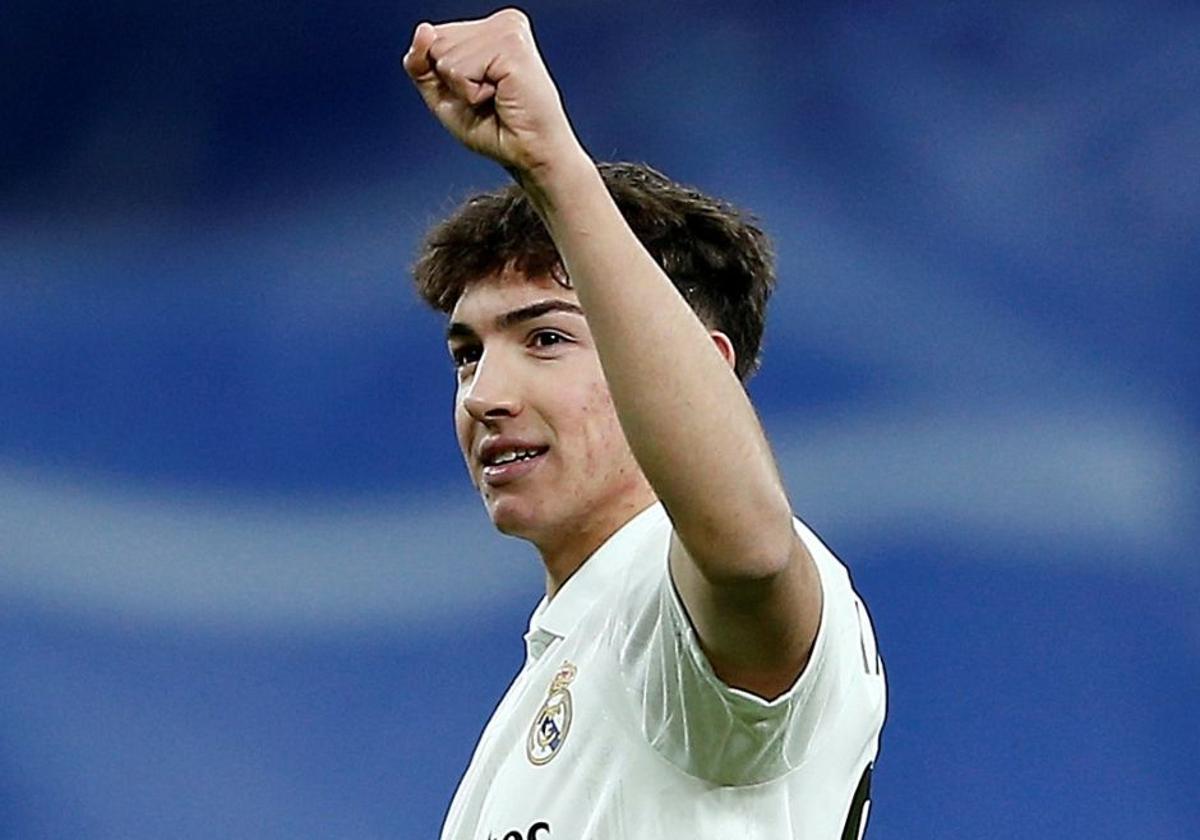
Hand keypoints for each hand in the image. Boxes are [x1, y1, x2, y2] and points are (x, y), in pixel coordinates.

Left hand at [402, 9, 584, 178]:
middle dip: (452, 81)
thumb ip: (421, 62)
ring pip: (445, 55)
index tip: (478, 92)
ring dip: (463, 89)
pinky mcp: (511, 46)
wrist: (530, 154)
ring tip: (495, 97)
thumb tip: (424, 29)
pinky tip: (500, 96)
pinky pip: (459, 69)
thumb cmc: (497, 129)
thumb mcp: (443, 95)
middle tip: (488, 97)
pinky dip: (471, 93)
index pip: (433, 37)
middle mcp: (502, 23)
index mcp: (491, 29)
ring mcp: (508, 30)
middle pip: (436, 42)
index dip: (443, 75)